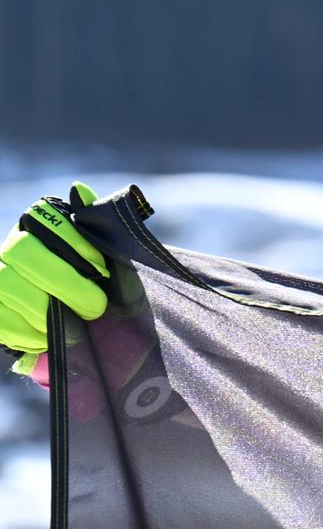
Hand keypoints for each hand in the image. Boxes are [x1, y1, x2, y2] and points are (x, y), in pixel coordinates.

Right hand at [0, 185, 109, 375]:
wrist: (81, 320)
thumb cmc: (98, 281)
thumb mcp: (106, 254)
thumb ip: (97, 223)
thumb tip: (80, 189)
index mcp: (39, 224)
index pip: (45, 219)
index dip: (74, 244)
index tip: (102, 268)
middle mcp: (11, 245)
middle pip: (22, 252)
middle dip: (63, 282)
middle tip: (96, 307)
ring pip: (8, 285)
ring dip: (46, 311)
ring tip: (75, 326)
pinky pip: (0, 317)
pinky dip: (26, 332)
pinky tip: (48, 339)